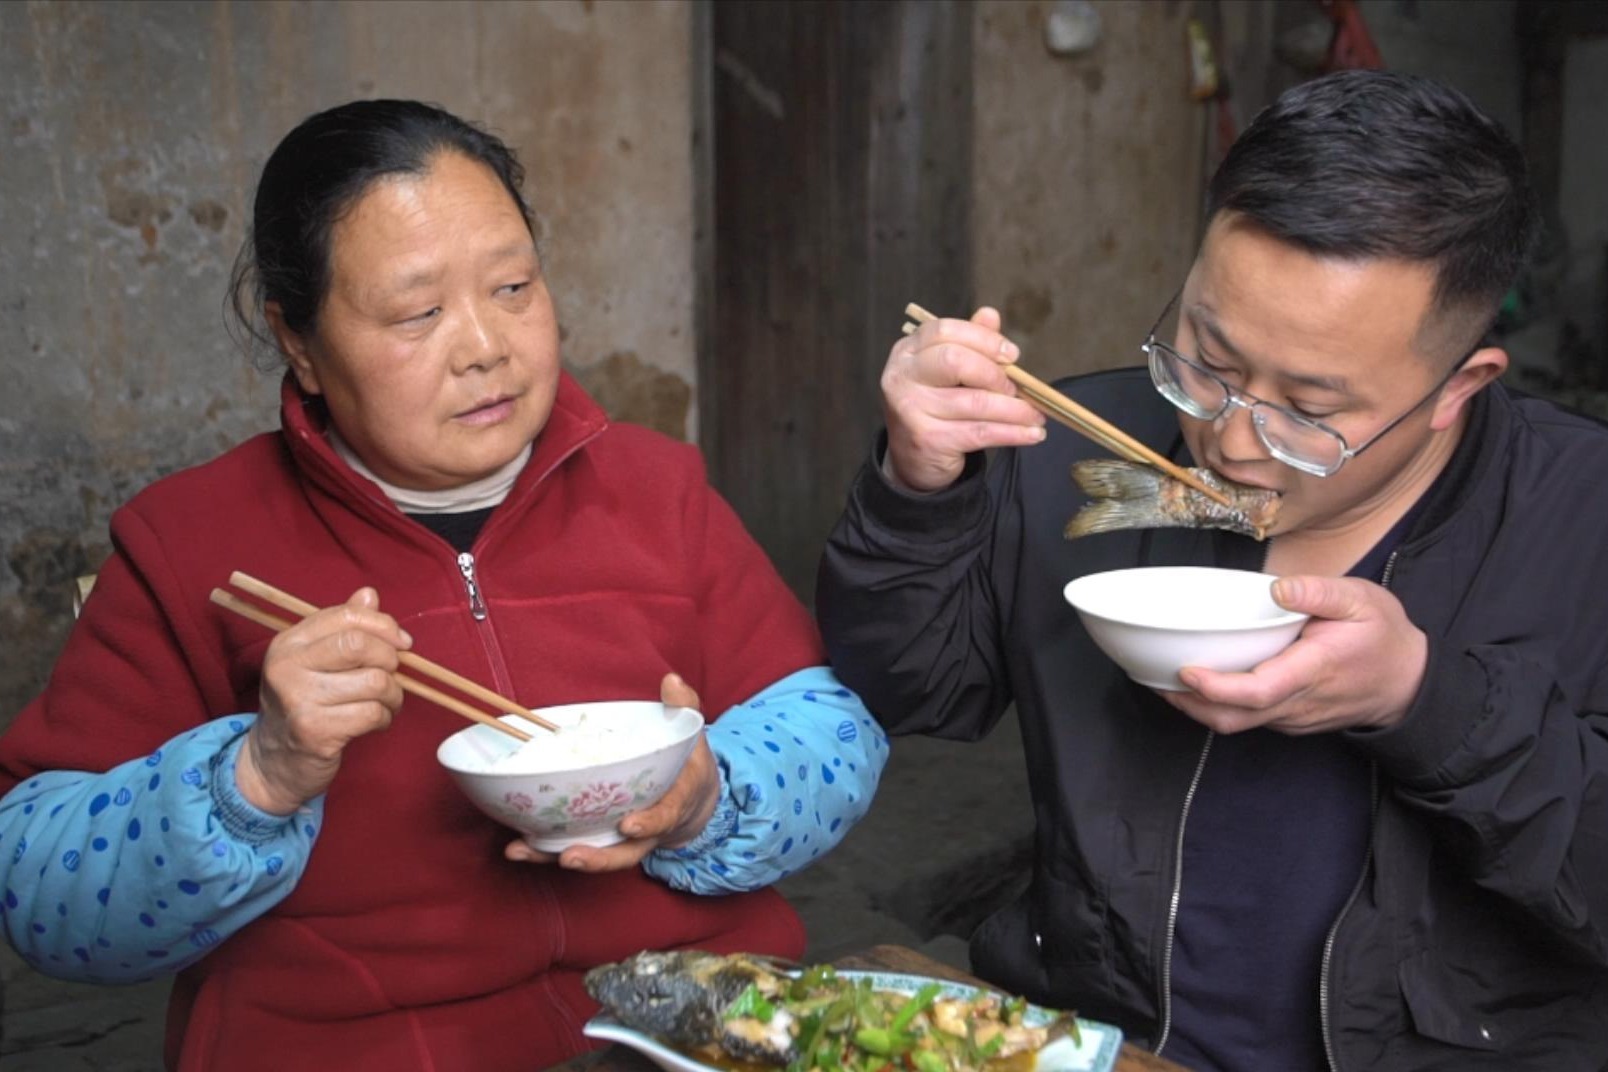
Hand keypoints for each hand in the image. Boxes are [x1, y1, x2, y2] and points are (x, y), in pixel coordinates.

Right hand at [238, 588, 411, 814]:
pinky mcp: (314, 731)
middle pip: (361, 646)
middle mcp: (288, 666)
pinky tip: (375, 722)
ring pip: (375, 682)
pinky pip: (372, 713)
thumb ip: (342, 628)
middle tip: (391, 676)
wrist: (274, 761)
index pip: (346, 616)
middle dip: (391, 660)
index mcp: (289, 642)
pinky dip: (384, 718)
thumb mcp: (315, 661)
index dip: (383, 625)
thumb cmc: (304, 705)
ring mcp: (299, 699)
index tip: (402, 642)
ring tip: (385, 703)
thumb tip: (369, 594)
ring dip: (393, 695)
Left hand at [504, 672, 722, 870]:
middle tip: (570, 856)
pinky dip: (544, 850)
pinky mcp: (601, 839)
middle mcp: (648, 831)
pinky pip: (574, 847)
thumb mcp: (691, 735)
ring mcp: (622, 840)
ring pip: (594, 856)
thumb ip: (683, 707)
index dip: (648, 823)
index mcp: (674, 805)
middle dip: (597, 857)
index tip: (628, 824)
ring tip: (523, 850)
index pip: (664, 817)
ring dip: (556, 856)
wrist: (690, 800)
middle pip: (624, 853)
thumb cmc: (686, 764)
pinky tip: (515, 846)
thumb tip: (670, 681)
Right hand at [882, 306, 1045, 491]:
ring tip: (1036, 415)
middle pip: (955, 361)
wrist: (911, 459)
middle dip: (995, 374)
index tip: (1012, 355)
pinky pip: (981, 433)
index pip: (945, 331)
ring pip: (976, 402)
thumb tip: (990, 315)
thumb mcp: (945, 372)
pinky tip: (1033, 433)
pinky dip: (1013, 433)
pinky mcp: (928, 440)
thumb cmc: (933, 407)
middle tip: (1016, 389)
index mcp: (907, 351)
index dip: (983, 339)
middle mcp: (902, 377)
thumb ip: (968, 342)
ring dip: (1016, 410)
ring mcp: (911, 409)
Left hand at [1160, 576, 1428, 734]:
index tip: (1186, 670)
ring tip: (1162, 679)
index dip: (1217, 687)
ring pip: (1236, 724)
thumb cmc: (1383, 638)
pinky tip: (1197, 683)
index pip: (1258, 691)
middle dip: (1188, 703)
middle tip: (1152, 677)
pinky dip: (1216, 706)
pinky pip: (1247, 720)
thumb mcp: (1363, 600)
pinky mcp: (1288, 721)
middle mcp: (1298, 703)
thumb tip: (1280, 589)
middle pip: (1234, 718)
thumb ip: (1322, 592)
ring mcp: (1292, 718)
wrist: (1408, 684)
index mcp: (1313, 671)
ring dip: (1196, 707)